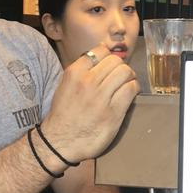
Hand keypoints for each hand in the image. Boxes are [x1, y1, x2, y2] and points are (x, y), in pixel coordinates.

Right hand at [41, 44, 138, 163]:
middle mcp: (88, 82)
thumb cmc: (64, 114)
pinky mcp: (113, 112)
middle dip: (120, 67)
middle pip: (116, 61)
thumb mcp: (65, 86)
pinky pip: (131, 90)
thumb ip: (81, 71)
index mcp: (74, 73)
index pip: (100, 50)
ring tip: (126, 85)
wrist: (59, 142)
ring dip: (129, 77)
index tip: (108, 66)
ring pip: (126, 72)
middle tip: (120, 77)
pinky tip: (128, 95)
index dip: (108, 57)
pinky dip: (133, 89)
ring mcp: (101, 97)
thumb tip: (101, 55)